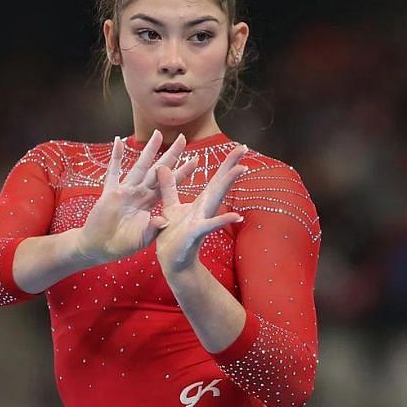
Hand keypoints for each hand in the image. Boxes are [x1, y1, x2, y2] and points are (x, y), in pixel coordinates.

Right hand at [76, 129, 198, 264]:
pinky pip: (113, 172)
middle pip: (158, 170)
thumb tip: (164, 220)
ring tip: (158, 134)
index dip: (182, 173)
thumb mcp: (143, 238)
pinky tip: (119, 141)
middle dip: (171, 155)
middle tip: (183, 138)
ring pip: (140, 166)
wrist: (100, 248)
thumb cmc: (122, 244)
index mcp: (150, 203)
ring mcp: (125, 191)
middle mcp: (140, 193)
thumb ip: (153, 228)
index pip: (170, 184)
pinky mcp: (110, 193)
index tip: (196, 160)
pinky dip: (116, 157)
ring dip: (148, 150)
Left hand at [153, 144, 247, 273]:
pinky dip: (221, 220)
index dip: (224, 163)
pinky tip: (236, 216)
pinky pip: (208, 225)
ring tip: (241, 169)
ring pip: (215, 199)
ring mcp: (201, 220)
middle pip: (218, 184)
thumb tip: (162, 165)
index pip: (213, 179)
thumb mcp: (169, 206)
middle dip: (230, 166)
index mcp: (198, 202)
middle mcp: (204, 209)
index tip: (238, 146)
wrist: (171, 260)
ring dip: (227, 184)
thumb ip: (168, 187)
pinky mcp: (194, 233)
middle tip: (244, 148)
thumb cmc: (173, 234)